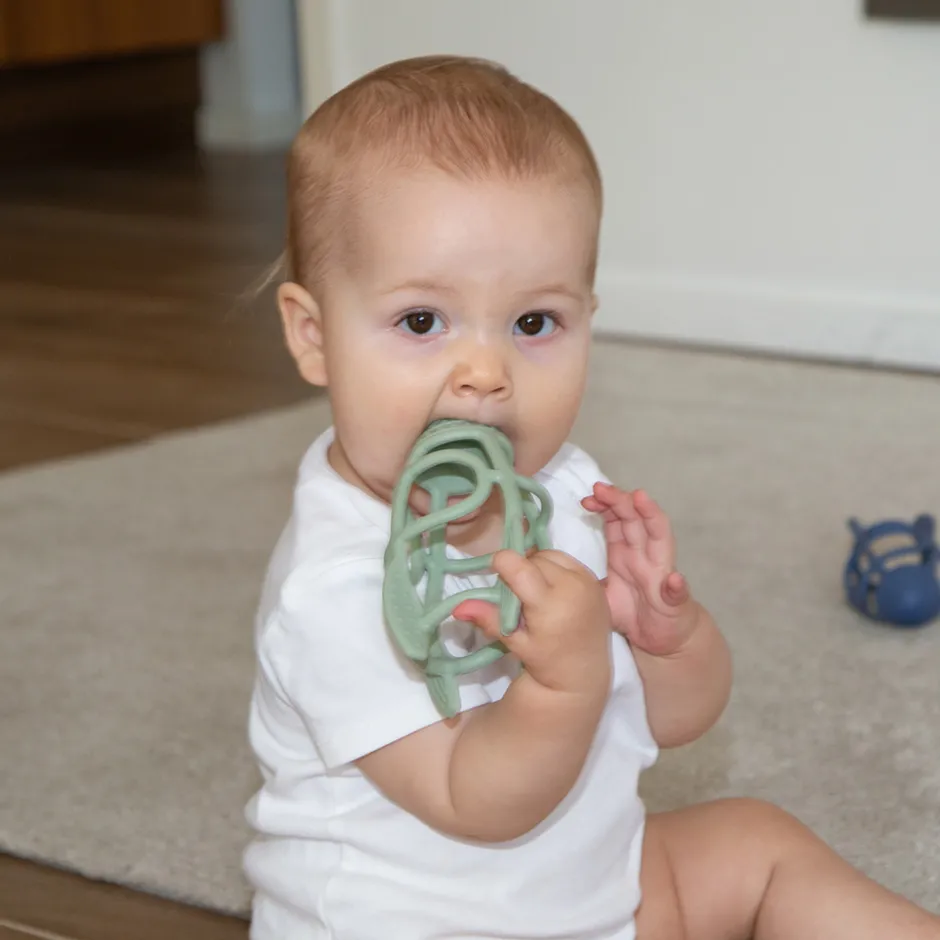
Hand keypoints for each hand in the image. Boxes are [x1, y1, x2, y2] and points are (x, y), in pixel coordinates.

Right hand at [453, 549, 611, 696]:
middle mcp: (571, 586)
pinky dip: (555, 567)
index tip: (494, 571)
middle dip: (520, 570)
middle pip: (533, 559)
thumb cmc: (546, 660)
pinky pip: (567, 560)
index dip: (501, 562)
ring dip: (537, 565)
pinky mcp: (595, 580)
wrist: (584, 671)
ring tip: (534, 590)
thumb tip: (457, 607)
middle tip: (516, 594)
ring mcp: (587, 581)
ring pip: (550, 554)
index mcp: (550, 604)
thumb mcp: (515, 642)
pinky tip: (552, 588)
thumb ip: (489, 619)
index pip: (519, 566)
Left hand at [581, 483, 695, 656]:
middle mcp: (645, 555)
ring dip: (652, 516)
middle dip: (619, 500)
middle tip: (600, 487)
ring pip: (660, 538)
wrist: (658, 637)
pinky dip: (676, 584)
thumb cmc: (630, 611)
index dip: (604, 505)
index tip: (586, 499)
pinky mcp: (675, 600)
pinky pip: (677, 591)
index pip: (616, 520)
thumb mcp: (600, 591)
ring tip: (640, 498)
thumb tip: (548, 568)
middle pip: (635, 519)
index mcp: (626, 552)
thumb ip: (581, 578)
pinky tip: (672, 579)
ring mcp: (661, 573)